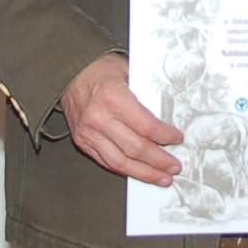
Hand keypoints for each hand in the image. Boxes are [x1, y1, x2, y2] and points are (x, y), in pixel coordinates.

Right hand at [62, 53, 183, 185]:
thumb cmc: (102, 70)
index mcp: (113, 97)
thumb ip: (145, 95)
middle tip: (174, 167)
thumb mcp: (129, 72)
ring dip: (144, 173)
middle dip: (159, 161)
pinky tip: (140, 172)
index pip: (146, 126)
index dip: (165, 136)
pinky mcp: (82, 141)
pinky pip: (106, 162)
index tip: (177, 139)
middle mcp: (99, 117)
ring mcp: (88, 132)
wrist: (69, 72)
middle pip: (135, 148)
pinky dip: (125, 169)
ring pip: (120, 162)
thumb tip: (168, 117)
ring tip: (162, 178)